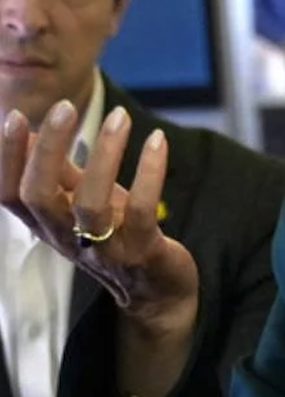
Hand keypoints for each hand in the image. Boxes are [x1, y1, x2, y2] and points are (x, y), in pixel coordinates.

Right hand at [0, 100, 197, 338]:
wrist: (157, 290)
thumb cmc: (117, 237)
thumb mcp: (83, 203)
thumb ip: (59, 173)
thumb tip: (31, 130)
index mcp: (47, 224)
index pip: (9, 194)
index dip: (7, 157)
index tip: (15, 115)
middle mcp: (67, 237)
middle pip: (40, 196)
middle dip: (49, 148)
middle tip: (65, 106)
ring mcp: (105, 247)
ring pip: (90, 203)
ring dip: (104, 154)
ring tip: (120, 115)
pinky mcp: (143, 250)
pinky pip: (142, 210)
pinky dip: (150, 172)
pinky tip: (157, 140)